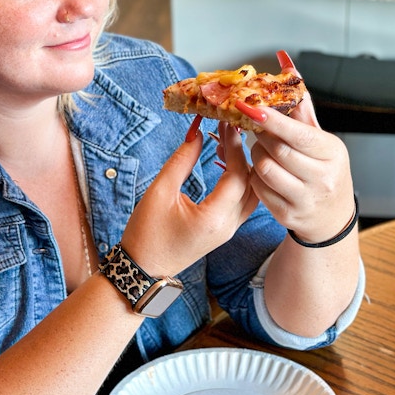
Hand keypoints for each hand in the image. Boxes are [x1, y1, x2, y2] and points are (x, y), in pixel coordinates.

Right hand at [119, 116, 258, 276]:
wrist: (143, 269)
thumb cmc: (146, 233)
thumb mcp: (160, 191)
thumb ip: (182, 160)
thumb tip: (198, 132)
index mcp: (214, 218)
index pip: (237, 175)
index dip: (234, 147)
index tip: (225, 124)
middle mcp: (229, 226)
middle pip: (251, 183)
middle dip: (243, 153)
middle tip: (229, 128)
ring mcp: (230, 230)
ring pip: (251, 193)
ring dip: (244, 166)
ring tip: (227, 142)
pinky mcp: (225, 230)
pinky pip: (243, 201)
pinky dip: (240, 180)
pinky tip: (224, 163)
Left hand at [236, 51, 354, 242]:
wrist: (331, 215)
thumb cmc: (322, 167)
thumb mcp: (318, 136)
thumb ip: (299, 101)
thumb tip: (285, 60)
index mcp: (331, 152)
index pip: (297, 134)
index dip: (272, 120)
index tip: (250, 108)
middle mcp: (322, 177)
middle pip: (276, 150)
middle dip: (261, 137)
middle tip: (258, 131)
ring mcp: (305, 199)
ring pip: (264, 169)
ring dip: (256, 156)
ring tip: (263, 152)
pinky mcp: (288, 215)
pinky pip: (259, 189)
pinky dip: (255, 177)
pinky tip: (264, 173)